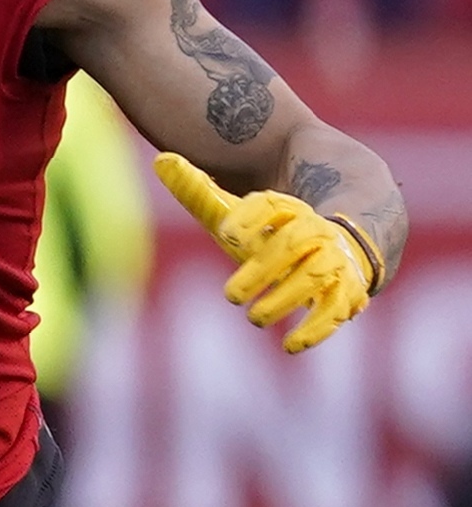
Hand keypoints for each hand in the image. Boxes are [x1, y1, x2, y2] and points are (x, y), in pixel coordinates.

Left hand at [154, 151, 378, 353]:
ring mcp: (334, 260)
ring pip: (317, 274)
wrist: (343, 238)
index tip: (226, 235)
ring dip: (287, 297)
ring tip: (255, 318)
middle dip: (263, 269)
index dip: (249, 216)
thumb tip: (160, 160)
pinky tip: (291, 345)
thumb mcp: (234, 210)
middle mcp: (314, 230)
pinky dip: (318, 327)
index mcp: (286, 207)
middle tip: (231, 297)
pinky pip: (338, 307)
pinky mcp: (347, 290)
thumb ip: (198, 191)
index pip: (271, 205)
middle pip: (293, 243)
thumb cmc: (272, 229)